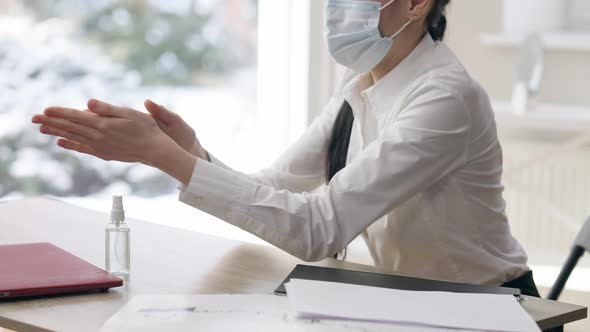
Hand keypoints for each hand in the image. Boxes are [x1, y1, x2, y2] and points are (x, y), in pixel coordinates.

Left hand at [32, 99, 197, 184]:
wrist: (155, 150)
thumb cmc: (146, 128)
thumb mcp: (128, 113)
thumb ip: (107, 109)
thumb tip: (88, 103)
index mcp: (103, 124)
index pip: (76, 117)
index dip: (59, 113)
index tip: (45, 110)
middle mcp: (98, 137)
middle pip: (70, 128)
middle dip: (51, 122)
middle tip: (34, 118)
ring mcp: (100, 147)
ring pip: (73, 138)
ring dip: (57, 133)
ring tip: (42, 129)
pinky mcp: (105, 154)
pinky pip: (83, 149)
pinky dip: (71, 145)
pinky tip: (62, 143)